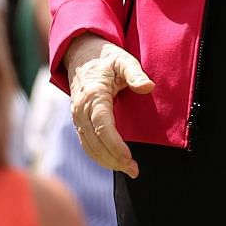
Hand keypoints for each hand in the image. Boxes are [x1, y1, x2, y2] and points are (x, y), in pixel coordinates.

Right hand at [64, 31, 152, 177]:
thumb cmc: (105, 58)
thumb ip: (135, 73)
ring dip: (106, 161)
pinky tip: (114, 162)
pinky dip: (98, 156)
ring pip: (88, 145)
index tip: (129, 158)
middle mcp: (81, 108)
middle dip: (113, 158)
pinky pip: (86, 143)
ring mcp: (77, 116)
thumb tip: (148, 87)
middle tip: (134, 170)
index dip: (114, 144)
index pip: (102, 125)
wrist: (80, 54)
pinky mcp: (78, 121)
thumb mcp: (122, 60)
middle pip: (94, 141)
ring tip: (128, 170)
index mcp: (93, 95)